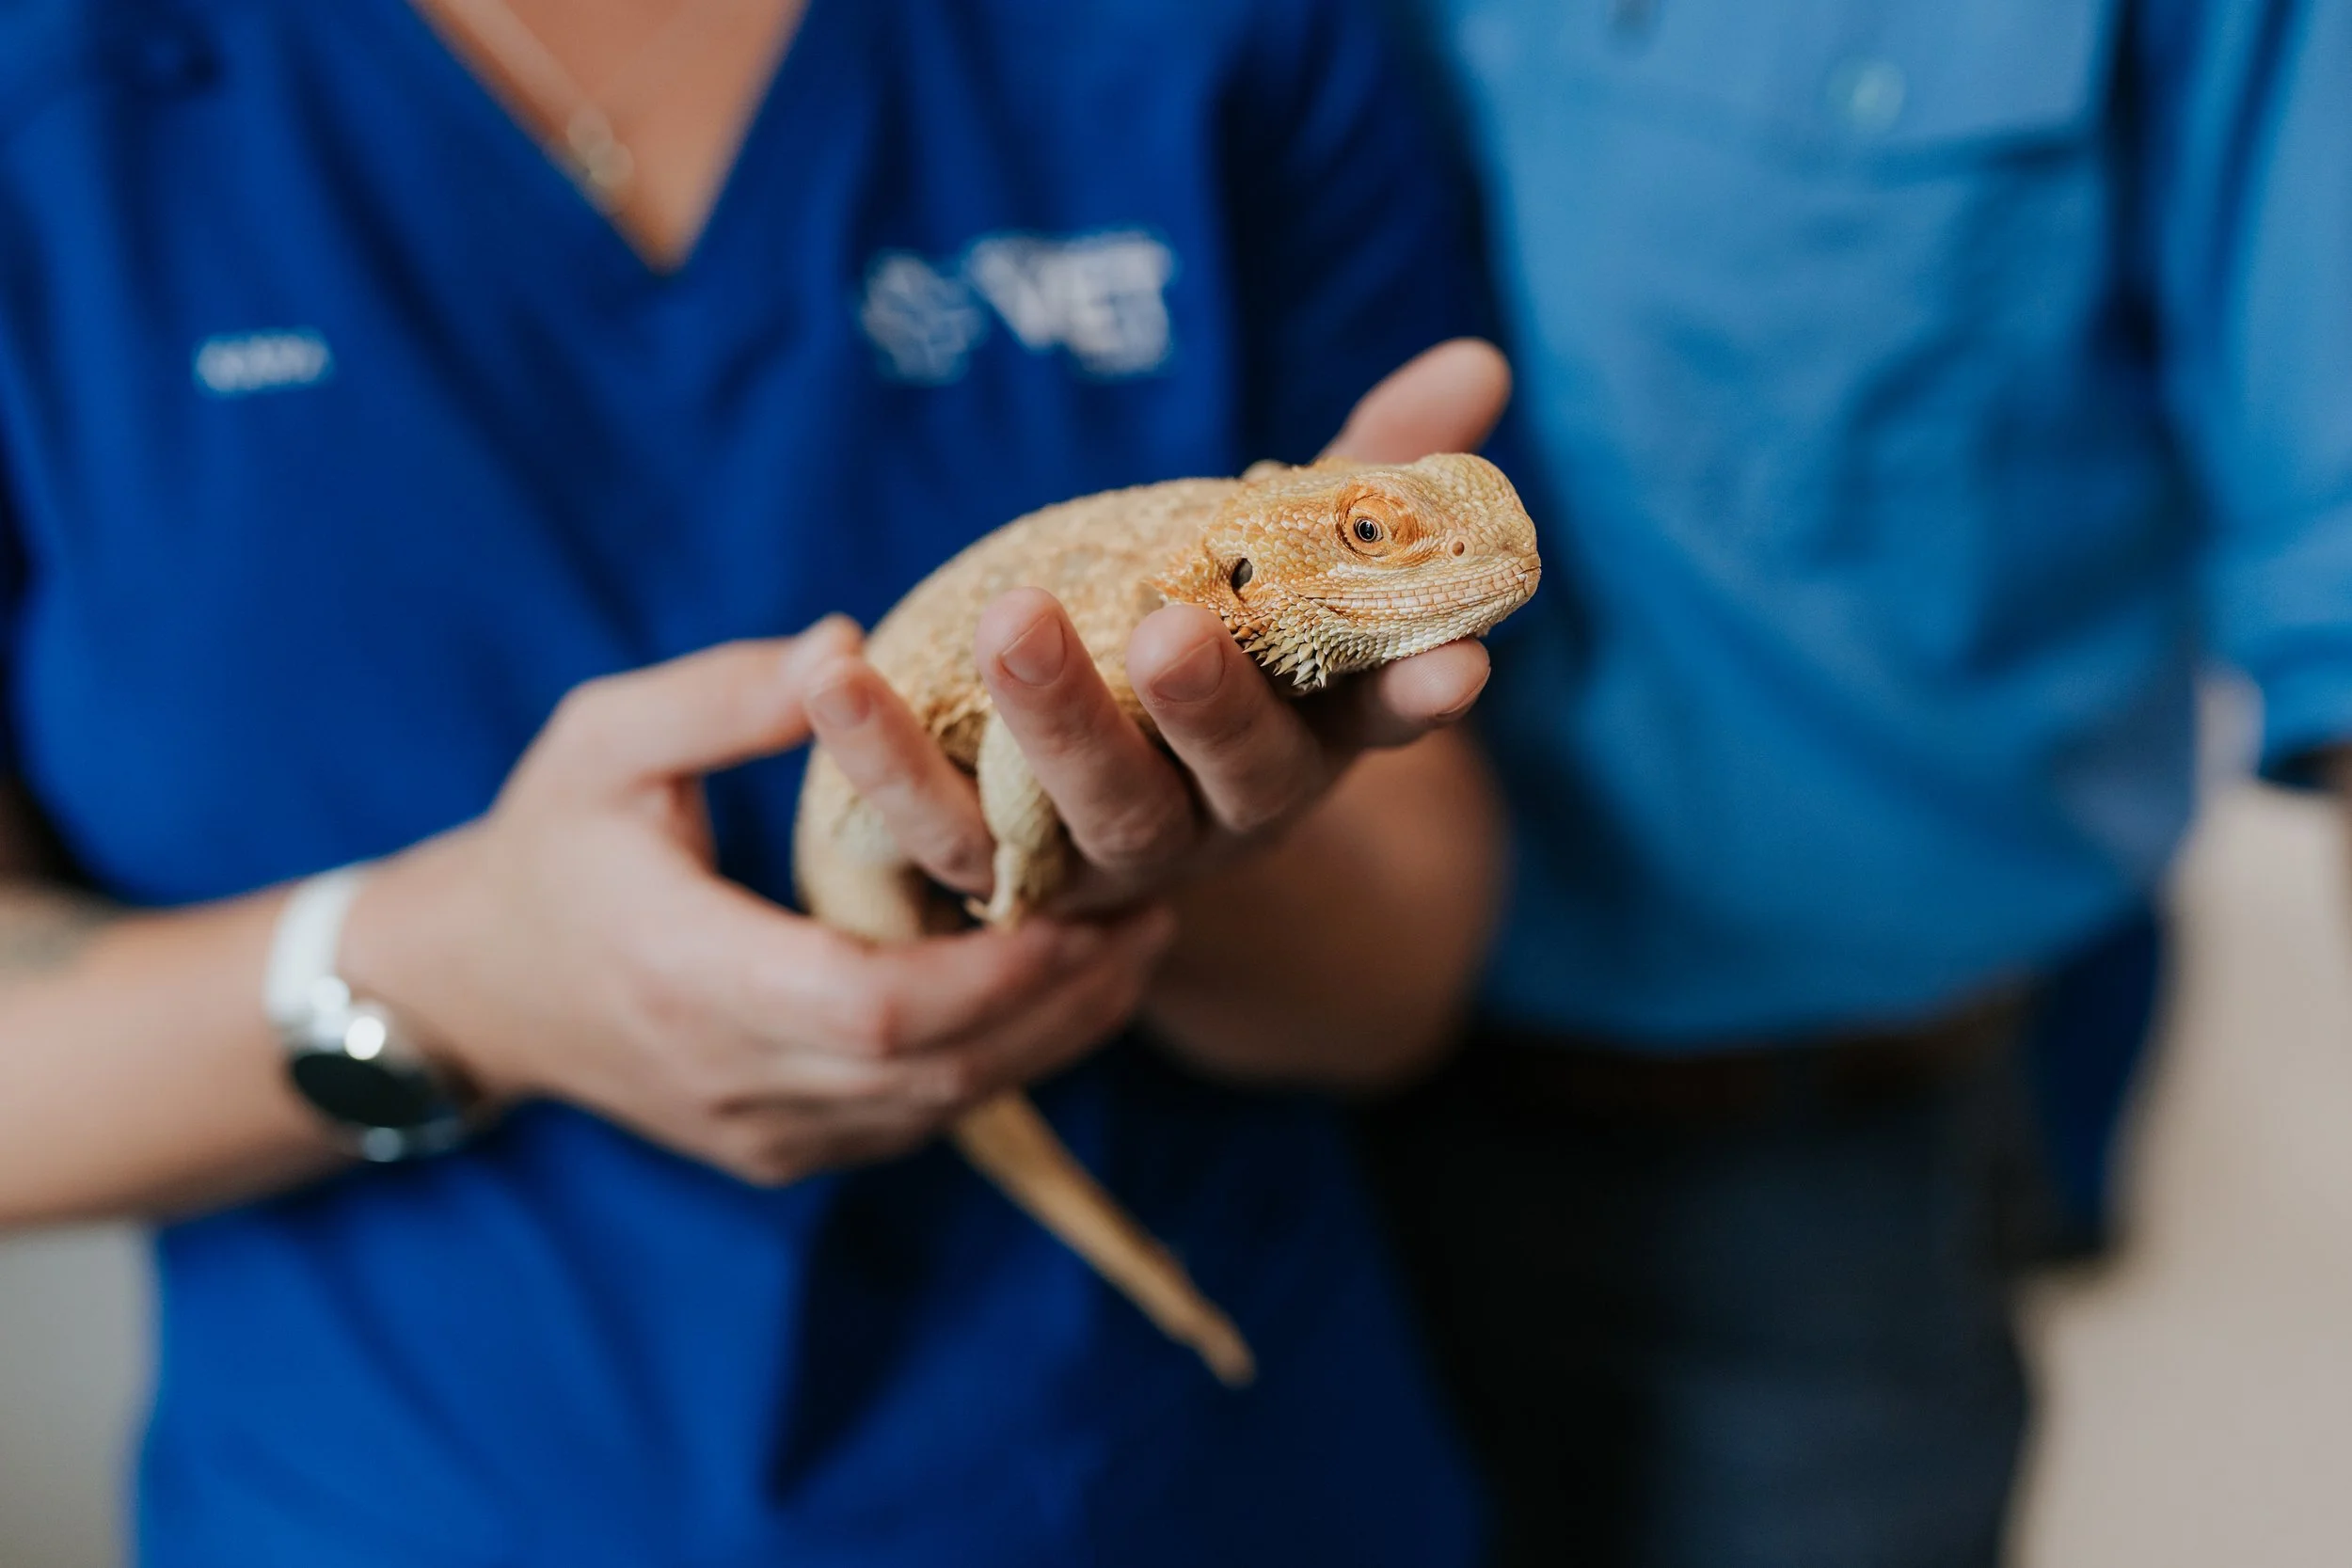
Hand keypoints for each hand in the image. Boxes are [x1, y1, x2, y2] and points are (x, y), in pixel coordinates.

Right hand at [340, 623, 1173, 1185]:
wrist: (473, 989)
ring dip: (1047, 1038)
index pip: (874, 1012)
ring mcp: (759, 1132)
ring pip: (939, 1111)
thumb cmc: (545, 845)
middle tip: (1151, 916)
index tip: (1087, 903)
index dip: (996, 972)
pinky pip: (915, 1122)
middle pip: (933, 1073)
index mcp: (687, 976)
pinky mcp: (781, 1149)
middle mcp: (729, 1078)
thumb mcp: (604, 740)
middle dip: (1057, 1003)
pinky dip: (996, 1063)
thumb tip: (844, 644)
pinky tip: (1057, 991)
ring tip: (1134, 947)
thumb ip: (723, 697)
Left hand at [803, 337, 1513, 913]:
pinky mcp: (991, 870)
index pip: (1377, 720)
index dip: (1417, 695)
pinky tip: (831, 657)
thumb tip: (1476, 363)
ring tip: (1011, 617)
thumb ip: (1362, 471)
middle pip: (1224, 777)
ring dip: (1052, 721)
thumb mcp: (1282, 557)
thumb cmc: (1203, 643)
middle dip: (1203, 705)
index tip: (1462, 663)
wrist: (1080, 806)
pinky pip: (930, 829)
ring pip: (1084, 811)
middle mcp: (1218, 815)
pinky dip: (876, 753)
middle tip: (1173, 627)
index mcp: (1307, 740)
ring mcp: (1106, 856)